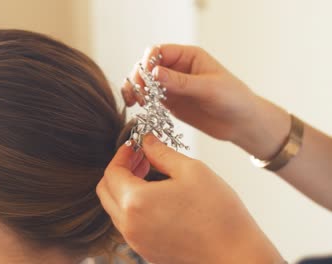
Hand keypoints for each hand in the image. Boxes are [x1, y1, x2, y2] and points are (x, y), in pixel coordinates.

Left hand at [97, 134, 283, 263]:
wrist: (236, 255)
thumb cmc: (219, 215)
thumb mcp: (191, 170)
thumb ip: (161, 153)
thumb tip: (147, 142)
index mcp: (135, 202)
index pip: (112, 172)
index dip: (121, 155)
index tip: (134, 147)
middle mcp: (129, 225)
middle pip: (106, 191)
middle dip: (119, 171)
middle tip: (140, 159)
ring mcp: (136, 242)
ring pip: (115, 209)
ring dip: (125, 189)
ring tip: (150, 176)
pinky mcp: (146, 251)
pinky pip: (129, 224)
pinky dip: (134, 207)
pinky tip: (157, 197)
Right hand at [122, 45, 289, 158]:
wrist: (241, 123)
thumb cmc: (233, 99)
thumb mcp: (208, 88)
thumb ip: (181, 82)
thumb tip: (154, 72)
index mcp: (188, 56)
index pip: (159, 51)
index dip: (148, 62)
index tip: (146, 77)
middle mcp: (177, 68)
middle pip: (147, 66)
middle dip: (138, 77)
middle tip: (139, 94)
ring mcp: (171, 85)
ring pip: (144, 81)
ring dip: (135, 88)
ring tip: (133, 101)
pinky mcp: (169, 101)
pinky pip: (148, 97)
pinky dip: (139, 100)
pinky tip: (137, 106)